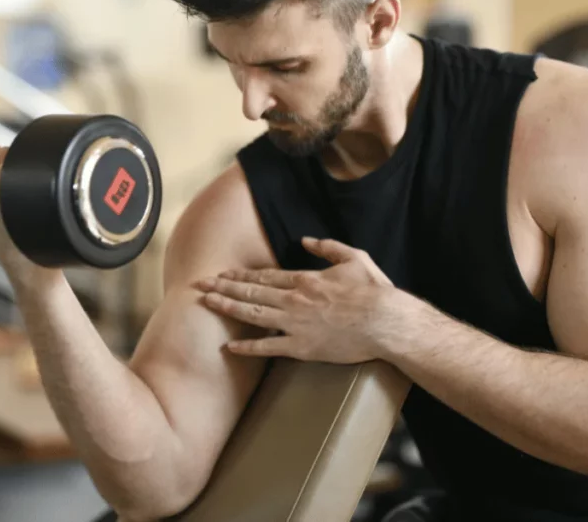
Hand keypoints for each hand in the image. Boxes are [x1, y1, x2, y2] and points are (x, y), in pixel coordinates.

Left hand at [196, 237, 398, 362]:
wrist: (387, 323)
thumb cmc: (375, 291)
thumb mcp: (354, 258)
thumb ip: (328, 247)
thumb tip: (306, 239)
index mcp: (305, 279)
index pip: (265, 276)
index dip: (240, 274)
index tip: (223, 273)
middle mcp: (294, 300)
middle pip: (251, 291)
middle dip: (223, 286)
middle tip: (200, 284)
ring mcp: (295, 324)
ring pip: (252, 314)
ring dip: (227, 307)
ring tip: (206, 303)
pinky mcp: (302, 347)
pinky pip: (268, 347)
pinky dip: (247, 347)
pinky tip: (230, 346)